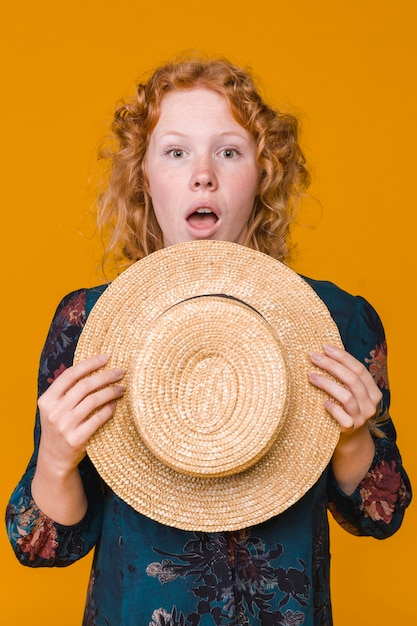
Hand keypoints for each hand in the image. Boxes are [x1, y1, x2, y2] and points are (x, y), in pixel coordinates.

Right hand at [37, 354, 124, 476]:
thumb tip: (93, 366)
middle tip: (120, 372)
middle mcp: (53, 412)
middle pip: (84, 386)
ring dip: (111, 392)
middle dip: (105, 376)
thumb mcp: (55, 408)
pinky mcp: (76, 439)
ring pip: (93, 401)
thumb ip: (67, 391)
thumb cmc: (59, 427)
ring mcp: (64, 426)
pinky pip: (98, 419)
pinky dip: (109, 409)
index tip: (106, 357)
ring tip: (122, 389)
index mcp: (47, 399)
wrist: (54, 459)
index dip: (89, 363)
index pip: (70, 375)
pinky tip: (115, 405)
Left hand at [309, 343, 381, 434]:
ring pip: (346, 397)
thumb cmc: (345, 409)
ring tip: (311, 375)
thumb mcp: (349, 392)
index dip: (342, 356)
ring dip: (327, 383)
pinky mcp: (350, 429)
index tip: (324, 347)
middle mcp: (370, 404)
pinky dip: (333, 409)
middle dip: (331, 365)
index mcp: (372, 391)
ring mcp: (361, 418)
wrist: (349, 440)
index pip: (359, 369)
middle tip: (313, 357)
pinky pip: (343, 418)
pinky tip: (323, 402)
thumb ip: (344, 377)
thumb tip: (324, 351)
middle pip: (352, 380)